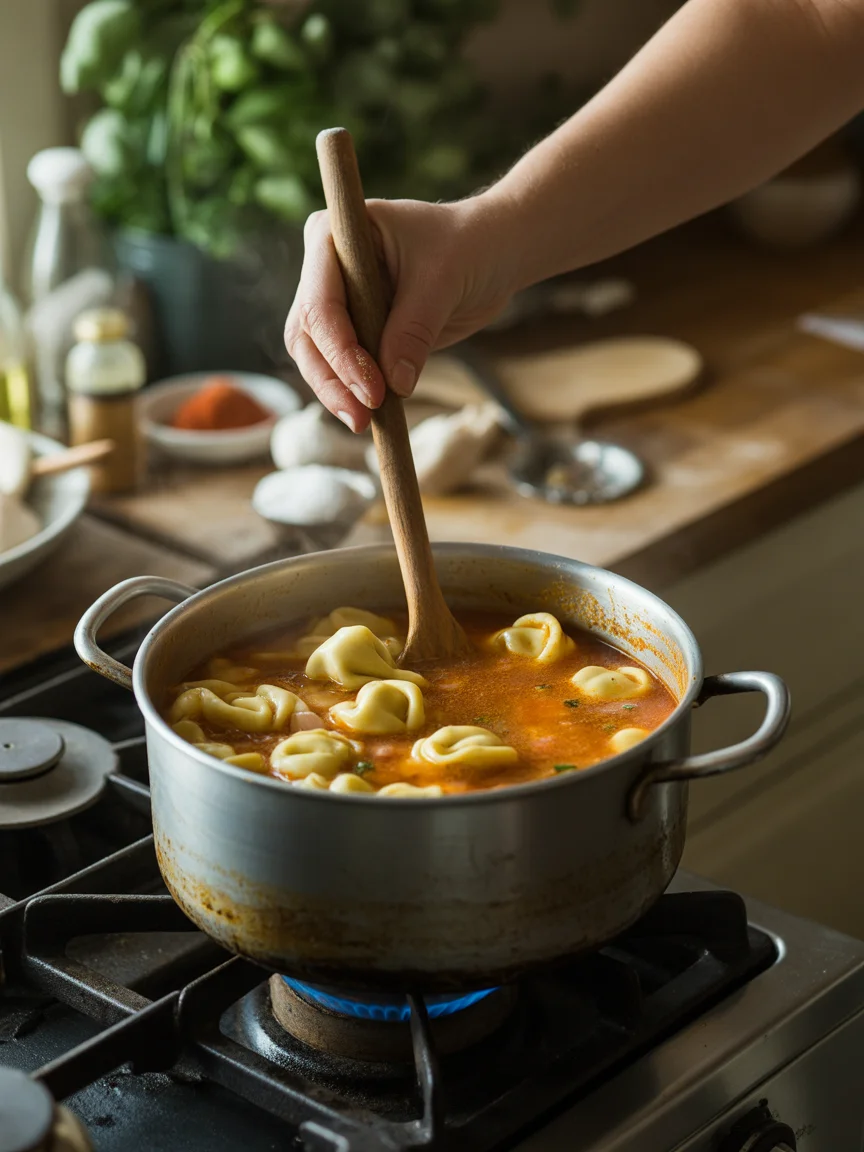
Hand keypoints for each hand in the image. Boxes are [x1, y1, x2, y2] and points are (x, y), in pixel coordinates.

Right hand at [284, 196, 516, 431]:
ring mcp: (336, 300)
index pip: (321, 303)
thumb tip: (394, 383)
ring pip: (314, 356)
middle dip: (331, 378)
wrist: (488, 253)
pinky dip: (350, 390)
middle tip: (361, 416)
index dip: (341, 350)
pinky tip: (371, 415)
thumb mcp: (443, 281)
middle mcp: (323, 267)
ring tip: (363, 421)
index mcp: (333, 236)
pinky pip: (339, 366)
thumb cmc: (466, 246)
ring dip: (335, 392)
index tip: (372, 389)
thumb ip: (414, 330)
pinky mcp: (353, 328)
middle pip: (306, 334)